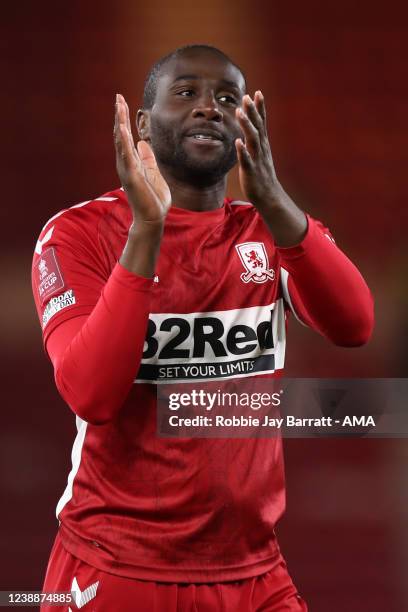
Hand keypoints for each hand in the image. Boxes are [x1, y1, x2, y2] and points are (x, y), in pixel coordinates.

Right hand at [114, 94, 170, 223]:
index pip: (126, 136)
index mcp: (132, 162)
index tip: (122, 101)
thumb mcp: (153, 172)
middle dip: (119, 116)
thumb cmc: (153, 198)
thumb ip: (147, 158)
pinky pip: (126, 156)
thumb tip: (143, 143)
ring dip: (119, 123)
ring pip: (120, 142)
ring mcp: (126, 170)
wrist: (153, 217)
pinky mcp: (131, 177)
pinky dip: (123, 142)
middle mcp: (126, 163)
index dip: (123, 118)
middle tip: (118, 97)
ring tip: (118, 106)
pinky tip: (121, 129)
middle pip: (120, 135)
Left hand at [235, 91, 280, 210]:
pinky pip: (247, 160)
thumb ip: (255, 140)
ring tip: (240, 112)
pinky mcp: (251, 172)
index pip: (262, 122)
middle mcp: (262, 149)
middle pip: (258, 127)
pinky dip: (243, 151)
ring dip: (247, 126)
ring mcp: (257, 160)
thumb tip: (251, 127)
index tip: (257, 92)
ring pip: (252, 140)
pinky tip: (237, 142)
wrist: (269, 197)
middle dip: (253, 111)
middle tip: (246, 96)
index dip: (260, 108)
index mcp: (263, 144)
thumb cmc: (262, 175)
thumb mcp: (260, 154)